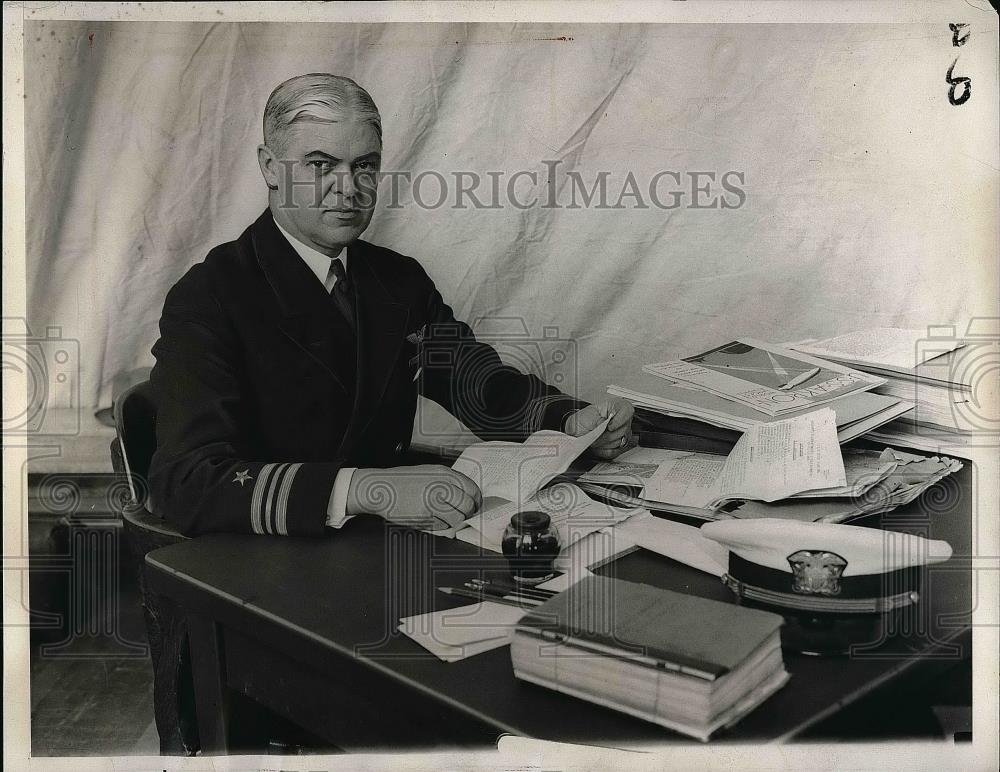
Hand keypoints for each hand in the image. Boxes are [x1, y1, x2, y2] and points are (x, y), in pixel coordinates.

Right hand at [346, 465, 482, 530]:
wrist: (379, 488)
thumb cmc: (404, 481)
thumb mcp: (430, 473)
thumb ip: (449, 483)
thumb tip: (467, 497)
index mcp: (444, 474)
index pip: (472, 489)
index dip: (476, 500)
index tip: (474, 506)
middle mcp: (441, 486)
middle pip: (467, 506)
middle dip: (468, 514)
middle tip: (463, 515)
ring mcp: (433, 503)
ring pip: (457, 519)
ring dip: (455, 522)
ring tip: (446, 519)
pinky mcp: (424, 517)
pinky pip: (442, 527)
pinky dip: (441, 527)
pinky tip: (432, 520)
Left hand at [564, 397, 634, 459]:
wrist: (576, 431)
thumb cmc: (582, 420)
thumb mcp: (586, 416)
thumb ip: (595, 420)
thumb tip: (603, 423)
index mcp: (614, 407)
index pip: (627, 411)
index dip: (620, 420)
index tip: (609, 426)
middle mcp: (620, 419)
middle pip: (624, 430)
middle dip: (607, 435)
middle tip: (596, 435)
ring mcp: (621, 432)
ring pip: (620, 442)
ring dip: (605, 443)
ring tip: (594, 440)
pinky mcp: (617, 444)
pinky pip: (615, 451)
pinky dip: (604, 450)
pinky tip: (597, 446)